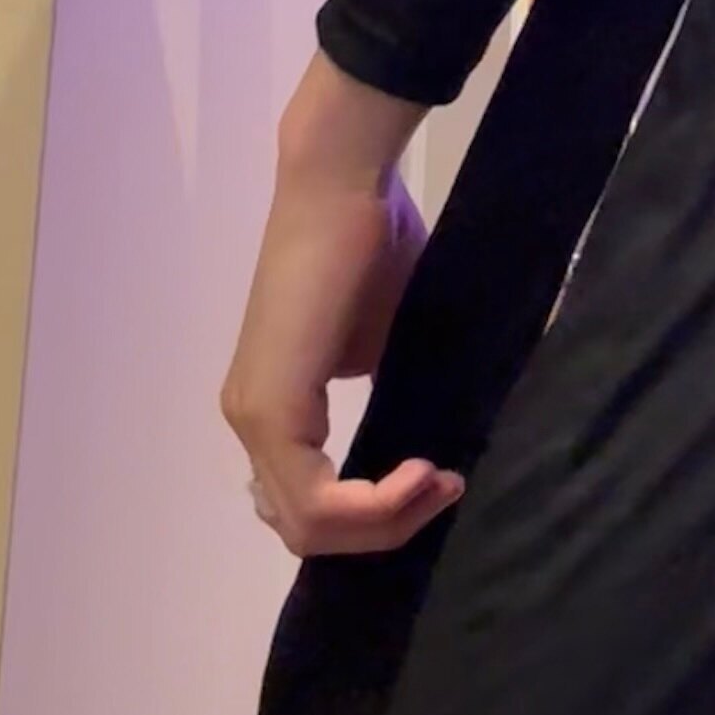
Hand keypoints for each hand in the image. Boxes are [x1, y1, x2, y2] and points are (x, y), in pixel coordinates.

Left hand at [223, 65, 462, 557]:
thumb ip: (399, 387)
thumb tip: (461, 424)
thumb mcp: (391, 335)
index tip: (445, 476)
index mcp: (278, 406)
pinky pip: (313, 501)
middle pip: (307, 531)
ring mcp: (255, 416)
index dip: (380, 515)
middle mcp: (253, 420)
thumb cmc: (375, 237)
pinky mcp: (272, 408)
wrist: (345, 182)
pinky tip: (419, 472)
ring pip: (306, 526)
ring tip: (437, 481)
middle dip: (386, 527)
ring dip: (384, 521)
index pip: (313, 505)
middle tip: (446, 485)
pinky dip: (372, 506)